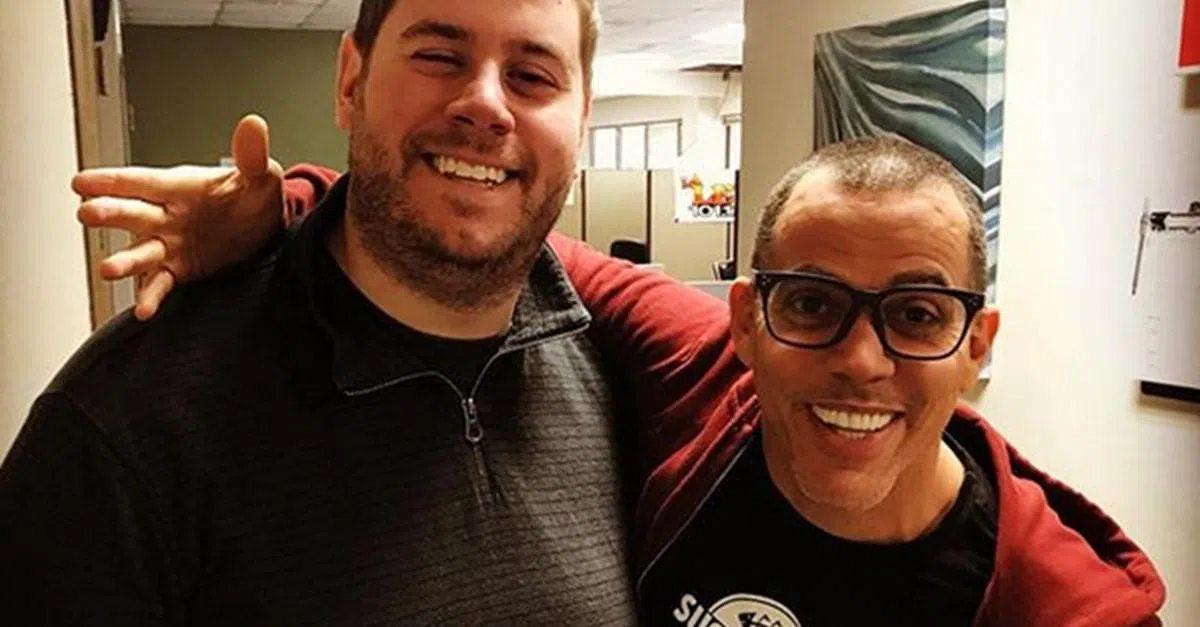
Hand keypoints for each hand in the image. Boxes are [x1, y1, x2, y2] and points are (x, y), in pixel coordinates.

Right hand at [73, 114, 285, 319]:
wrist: (267, 231)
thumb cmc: (256, 198)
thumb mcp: (259, 175)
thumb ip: (251, 155)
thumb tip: (254, 125)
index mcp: (180, 187)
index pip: (141, 181)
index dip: (112, 181)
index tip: (82, 181)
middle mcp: (167, 215)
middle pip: (132, 213)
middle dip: (109, 213)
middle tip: (87, 213)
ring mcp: (170, 244)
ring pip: (140, 252)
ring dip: (124, 261)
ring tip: (108, 269)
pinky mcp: (180, 270)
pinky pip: (161, 283)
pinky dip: (151, 295)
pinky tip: (144, 308)